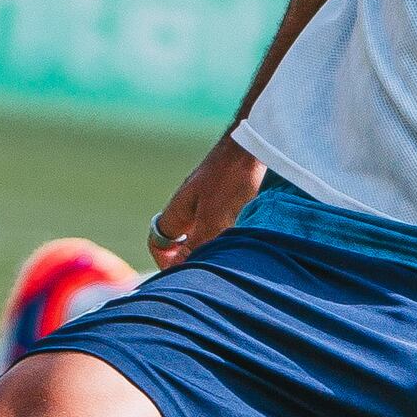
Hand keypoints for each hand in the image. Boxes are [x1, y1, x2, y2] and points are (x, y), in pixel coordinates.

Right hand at [147, 135, 261, 266]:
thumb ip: (195, 246)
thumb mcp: (213, 219)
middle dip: (195, 257)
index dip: (167, 262)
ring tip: (236, 254)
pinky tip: (251, 237)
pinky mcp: (232, 196)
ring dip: (218, 247)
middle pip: (183, 241)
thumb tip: (180, 271)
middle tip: (215, 269)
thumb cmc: (231, 178)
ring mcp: (211, 200)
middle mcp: (191, 206)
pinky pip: (226, 223)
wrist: (257, 142)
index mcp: (179, 211)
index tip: (185, 275)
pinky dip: (234, 234)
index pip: (159, 243)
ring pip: (207, 233)